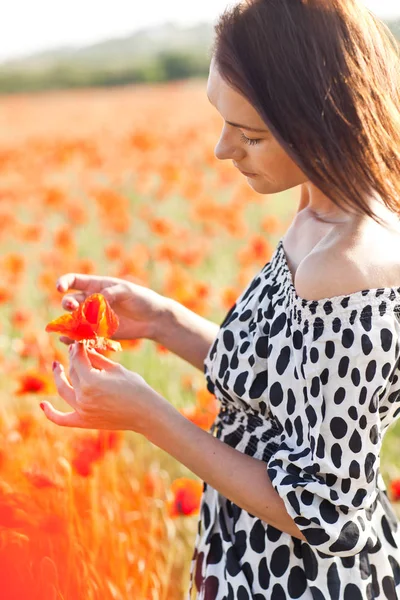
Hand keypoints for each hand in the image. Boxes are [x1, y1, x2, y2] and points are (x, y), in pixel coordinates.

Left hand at [40, 342, 163, 433]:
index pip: (77, 359)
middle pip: (72, 372)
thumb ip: (96, 358)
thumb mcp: (115, 368)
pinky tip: (42, 405)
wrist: (145, 413)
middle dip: (72, 358)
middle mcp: (83, 396)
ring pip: (64, 389)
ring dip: (59, 376)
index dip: (77, 348)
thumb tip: (84, 347)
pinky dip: (50, 413)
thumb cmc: (135, 387)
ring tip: (57, 366)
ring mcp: (81, 410)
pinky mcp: (84, 422)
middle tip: (75, 350)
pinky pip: (61, 419)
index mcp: (91, 380)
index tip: (79, 340)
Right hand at [56, 273, 170, 345]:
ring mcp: (93, 318)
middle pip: (70, 301)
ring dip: (69, 322)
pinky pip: (82, 335)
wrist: (154, 319)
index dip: (64, 283)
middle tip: (73, 307)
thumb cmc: (142, 299)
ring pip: (74, 320)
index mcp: (96, 285)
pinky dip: (73, 338)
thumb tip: (97, 299)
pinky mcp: (99, 333)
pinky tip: (67, 340)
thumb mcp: (127, 290)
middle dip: (68, 303)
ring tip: (72, 327)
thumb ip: (111, 292)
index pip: (74, 281)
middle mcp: (91, 301)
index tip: (60, 288)